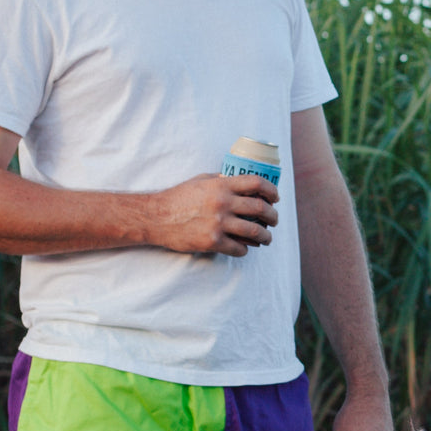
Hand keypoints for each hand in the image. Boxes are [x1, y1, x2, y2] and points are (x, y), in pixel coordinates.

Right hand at [148, 173, 278, 255]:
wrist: (155, 217)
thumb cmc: (178, 197)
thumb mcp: (200, 181)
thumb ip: (221, 181)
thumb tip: (240, 183)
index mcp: (221, 186)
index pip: (257, 184)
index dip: (271, 191)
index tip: (275, 199)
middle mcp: (223, 203)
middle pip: (260, 209)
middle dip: (273, 216)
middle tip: (274, 221)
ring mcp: (218, 223)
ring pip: (255, 232)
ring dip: (266, 237)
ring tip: (267, 238)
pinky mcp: (212, 242)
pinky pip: (238, 248)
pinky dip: (245, 249)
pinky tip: (245, 248)